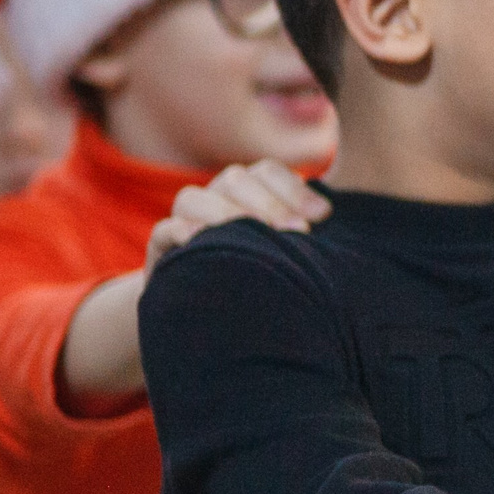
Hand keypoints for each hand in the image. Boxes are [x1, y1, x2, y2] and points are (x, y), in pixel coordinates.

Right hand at [147, 161, 330, 267]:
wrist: (213, 322)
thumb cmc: (263, 283)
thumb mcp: (288, 257)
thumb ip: (304, 234)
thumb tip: (332, 218)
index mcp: (250, 196)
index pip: (268, 172)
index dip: (294, 188)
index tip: (322, 217)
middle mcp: (217, 201)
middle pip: (234, 179)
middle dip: (268, 203)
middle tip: (299, 232)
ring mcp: (185, 222)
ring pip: (194, 198)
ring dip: (227, 213)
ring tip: (256, 235)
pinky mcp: (162, 249)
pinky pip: (165, 230)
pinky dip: (182, 230)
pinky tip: (204, 240)